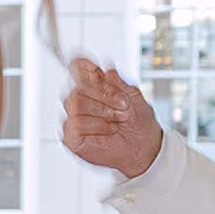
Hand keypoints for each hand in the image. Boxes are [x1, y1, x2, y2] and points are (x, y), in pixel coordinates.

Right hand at [63, 58, 162, 179]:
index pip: (78, 68)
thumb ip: (118, 82)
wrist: (143, 148)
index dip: (83, 65)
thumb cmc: (138, 123)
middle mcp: (81, 99)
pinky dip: (97, 126)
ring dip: (103, 111)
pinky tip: (108, 129)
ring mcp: (74, 118)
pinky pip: (76, 123)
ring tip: (117, 119)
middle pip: (78, 87)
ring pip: (76, 104)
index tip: (95, 69)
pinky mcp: (71, 136)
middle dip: (103, 95)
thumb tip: (106, 72)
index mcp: (94, 86)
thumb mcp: (133, 96)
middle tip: (122, 105)